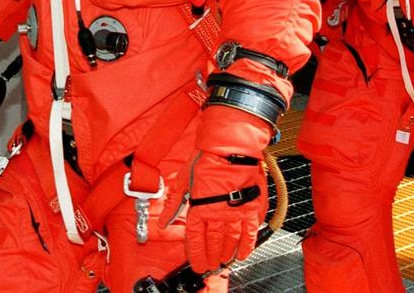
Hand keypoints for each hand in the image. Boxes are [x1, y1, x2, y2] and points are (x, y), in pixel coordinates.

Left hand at [184, 150, 267, 271]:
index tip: (196, 262)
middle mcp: (216, 213)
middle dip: (210, 256)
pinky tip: (244, 254)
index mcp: (198, 207)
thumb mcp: (184, 180)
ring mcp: (234, 212)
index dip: (195, 253)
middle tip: (210, 265)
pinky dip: (247, 245)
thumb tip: (163, 222)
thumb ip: (174, 203)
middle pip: (212, 242)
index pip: (194, 238)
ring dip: (226, 253)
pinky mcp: (250, 208)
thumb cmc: (206, 158)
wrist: (230, 147)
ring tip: (224, 261)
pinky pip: (249, 232)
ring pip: (230, 240)